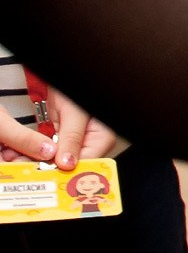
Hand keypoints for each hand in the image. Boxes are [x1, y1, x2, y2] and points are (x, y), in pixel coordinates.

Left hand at [0, 88, 122, 167]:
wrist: (60, 78)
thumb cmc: (75, 90)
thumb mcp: (75, 113)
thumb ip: (72, 138)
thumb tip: (68, 163)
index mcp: (102, 139)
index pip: (85, 164)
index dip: (66, 172)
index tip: (46, 174)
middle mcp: (89, 143)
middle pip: (69, 165)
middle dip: (48, 167)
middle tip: (28, 167)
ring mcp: (74, 142)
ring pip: (56, 161)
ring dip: (39, 162)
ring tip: (21, 160)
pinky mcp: (61, 139)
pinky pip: (49, 152)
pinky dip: (36, 153)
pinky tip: (23, 154)